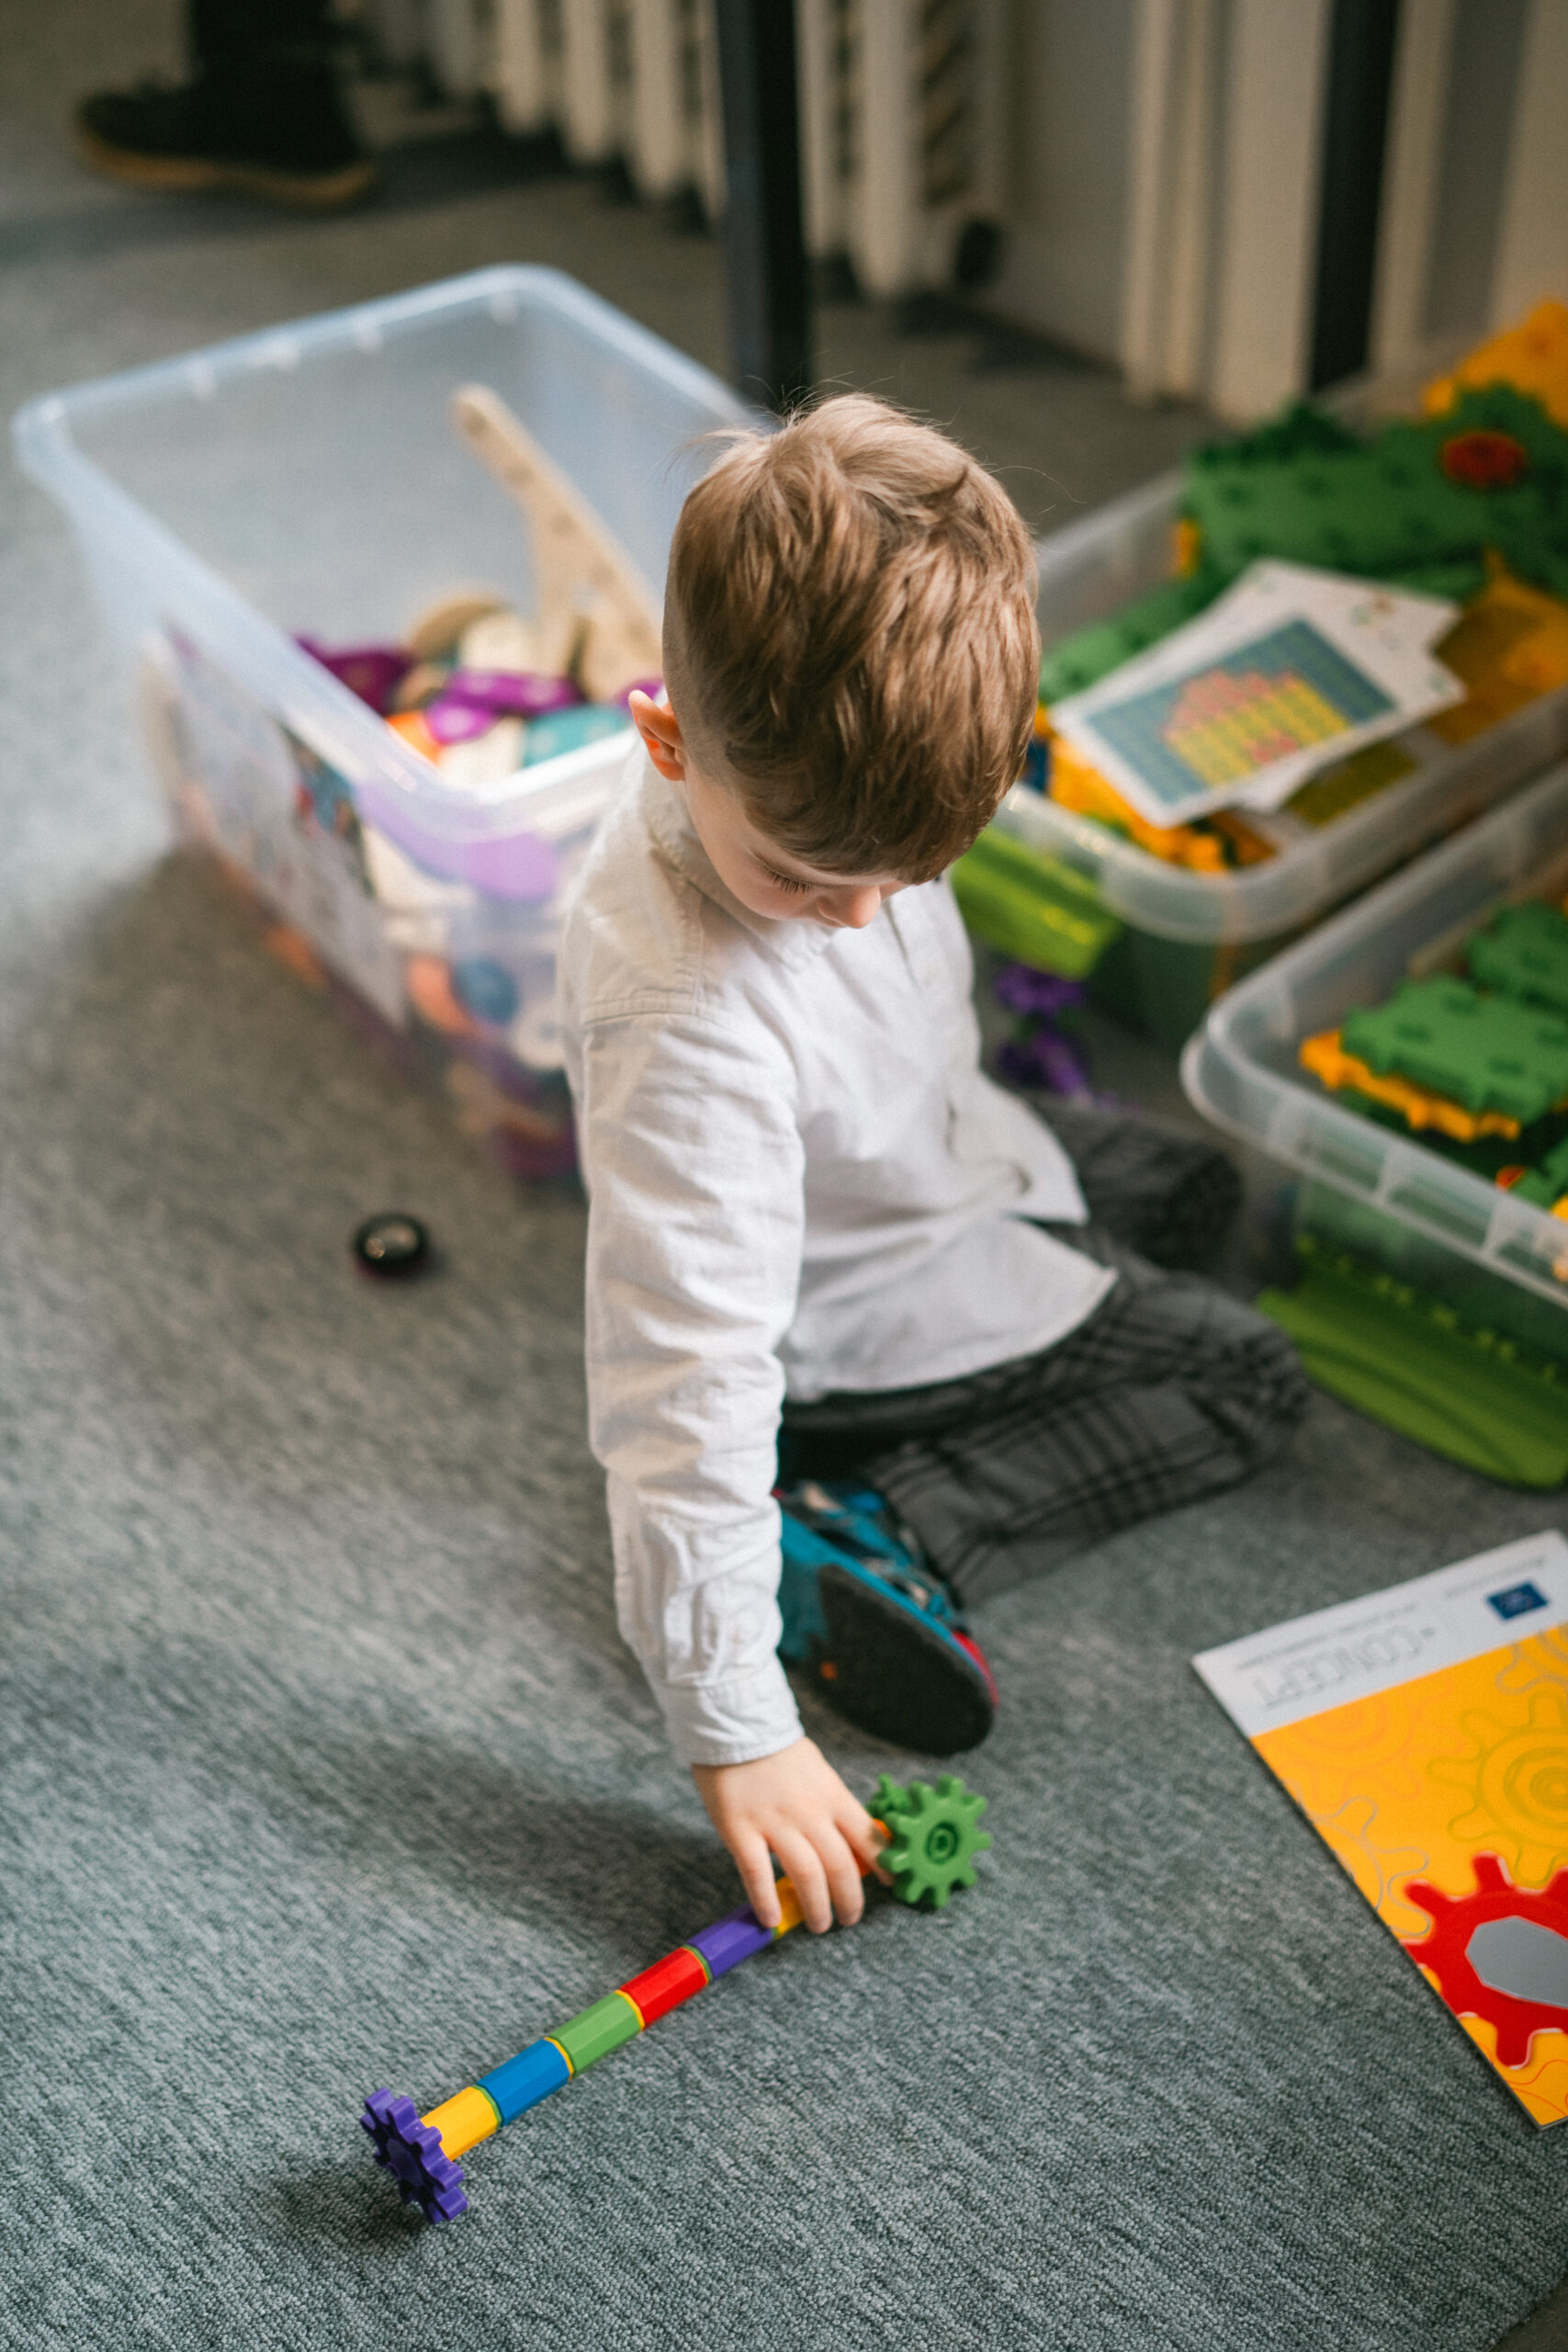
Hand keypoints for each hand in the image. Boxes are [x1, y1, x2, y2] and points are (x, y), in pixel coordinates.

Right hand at [692, 1736, 886, 1933]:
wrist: (735, 1724)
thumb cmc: (779, 1751)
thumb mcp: (818, 1772)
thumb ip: (833, 1806)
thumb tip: (853, 1843)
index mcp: (832, 1795)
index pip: (867, 1837)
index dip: (883, 1866)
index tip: (890, 1885)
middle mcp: (809, 1812)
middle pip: (840, 1866)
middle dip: (849, 1900)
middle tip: (849, 1919)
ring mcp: (774, 1822)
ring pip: (806, 1875)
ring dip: (817, 1907)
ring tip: (820, 1925)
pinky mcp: (740, 1829)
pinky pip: (757, 1874)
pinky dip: (766, 1901)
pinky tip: (772, 1919)